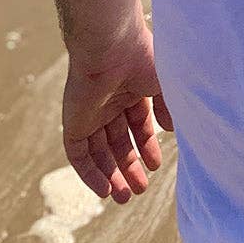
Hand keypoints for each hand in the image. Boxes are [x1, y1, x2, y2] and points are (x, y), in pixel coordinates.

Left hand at [61, 19, 174, 203]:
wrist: (111, 45)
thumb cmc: (143, 58)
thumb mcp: (165, 83)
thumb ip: (168, 107)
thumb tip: (171, 130)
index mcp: (132, 87)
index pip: (138, 123)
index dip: (147, 146)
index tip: (157, 165)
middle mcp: (110, 101)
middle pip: (117, 141)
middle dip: (129, 166)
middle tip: (140, 190)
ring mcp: (90, 112)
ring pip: (99, 152)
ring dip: (111, 175)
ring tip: (126, 197)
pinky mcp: (72, 122)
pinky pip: (78, 155)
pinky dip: (90, 174)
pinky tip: (105, 190)